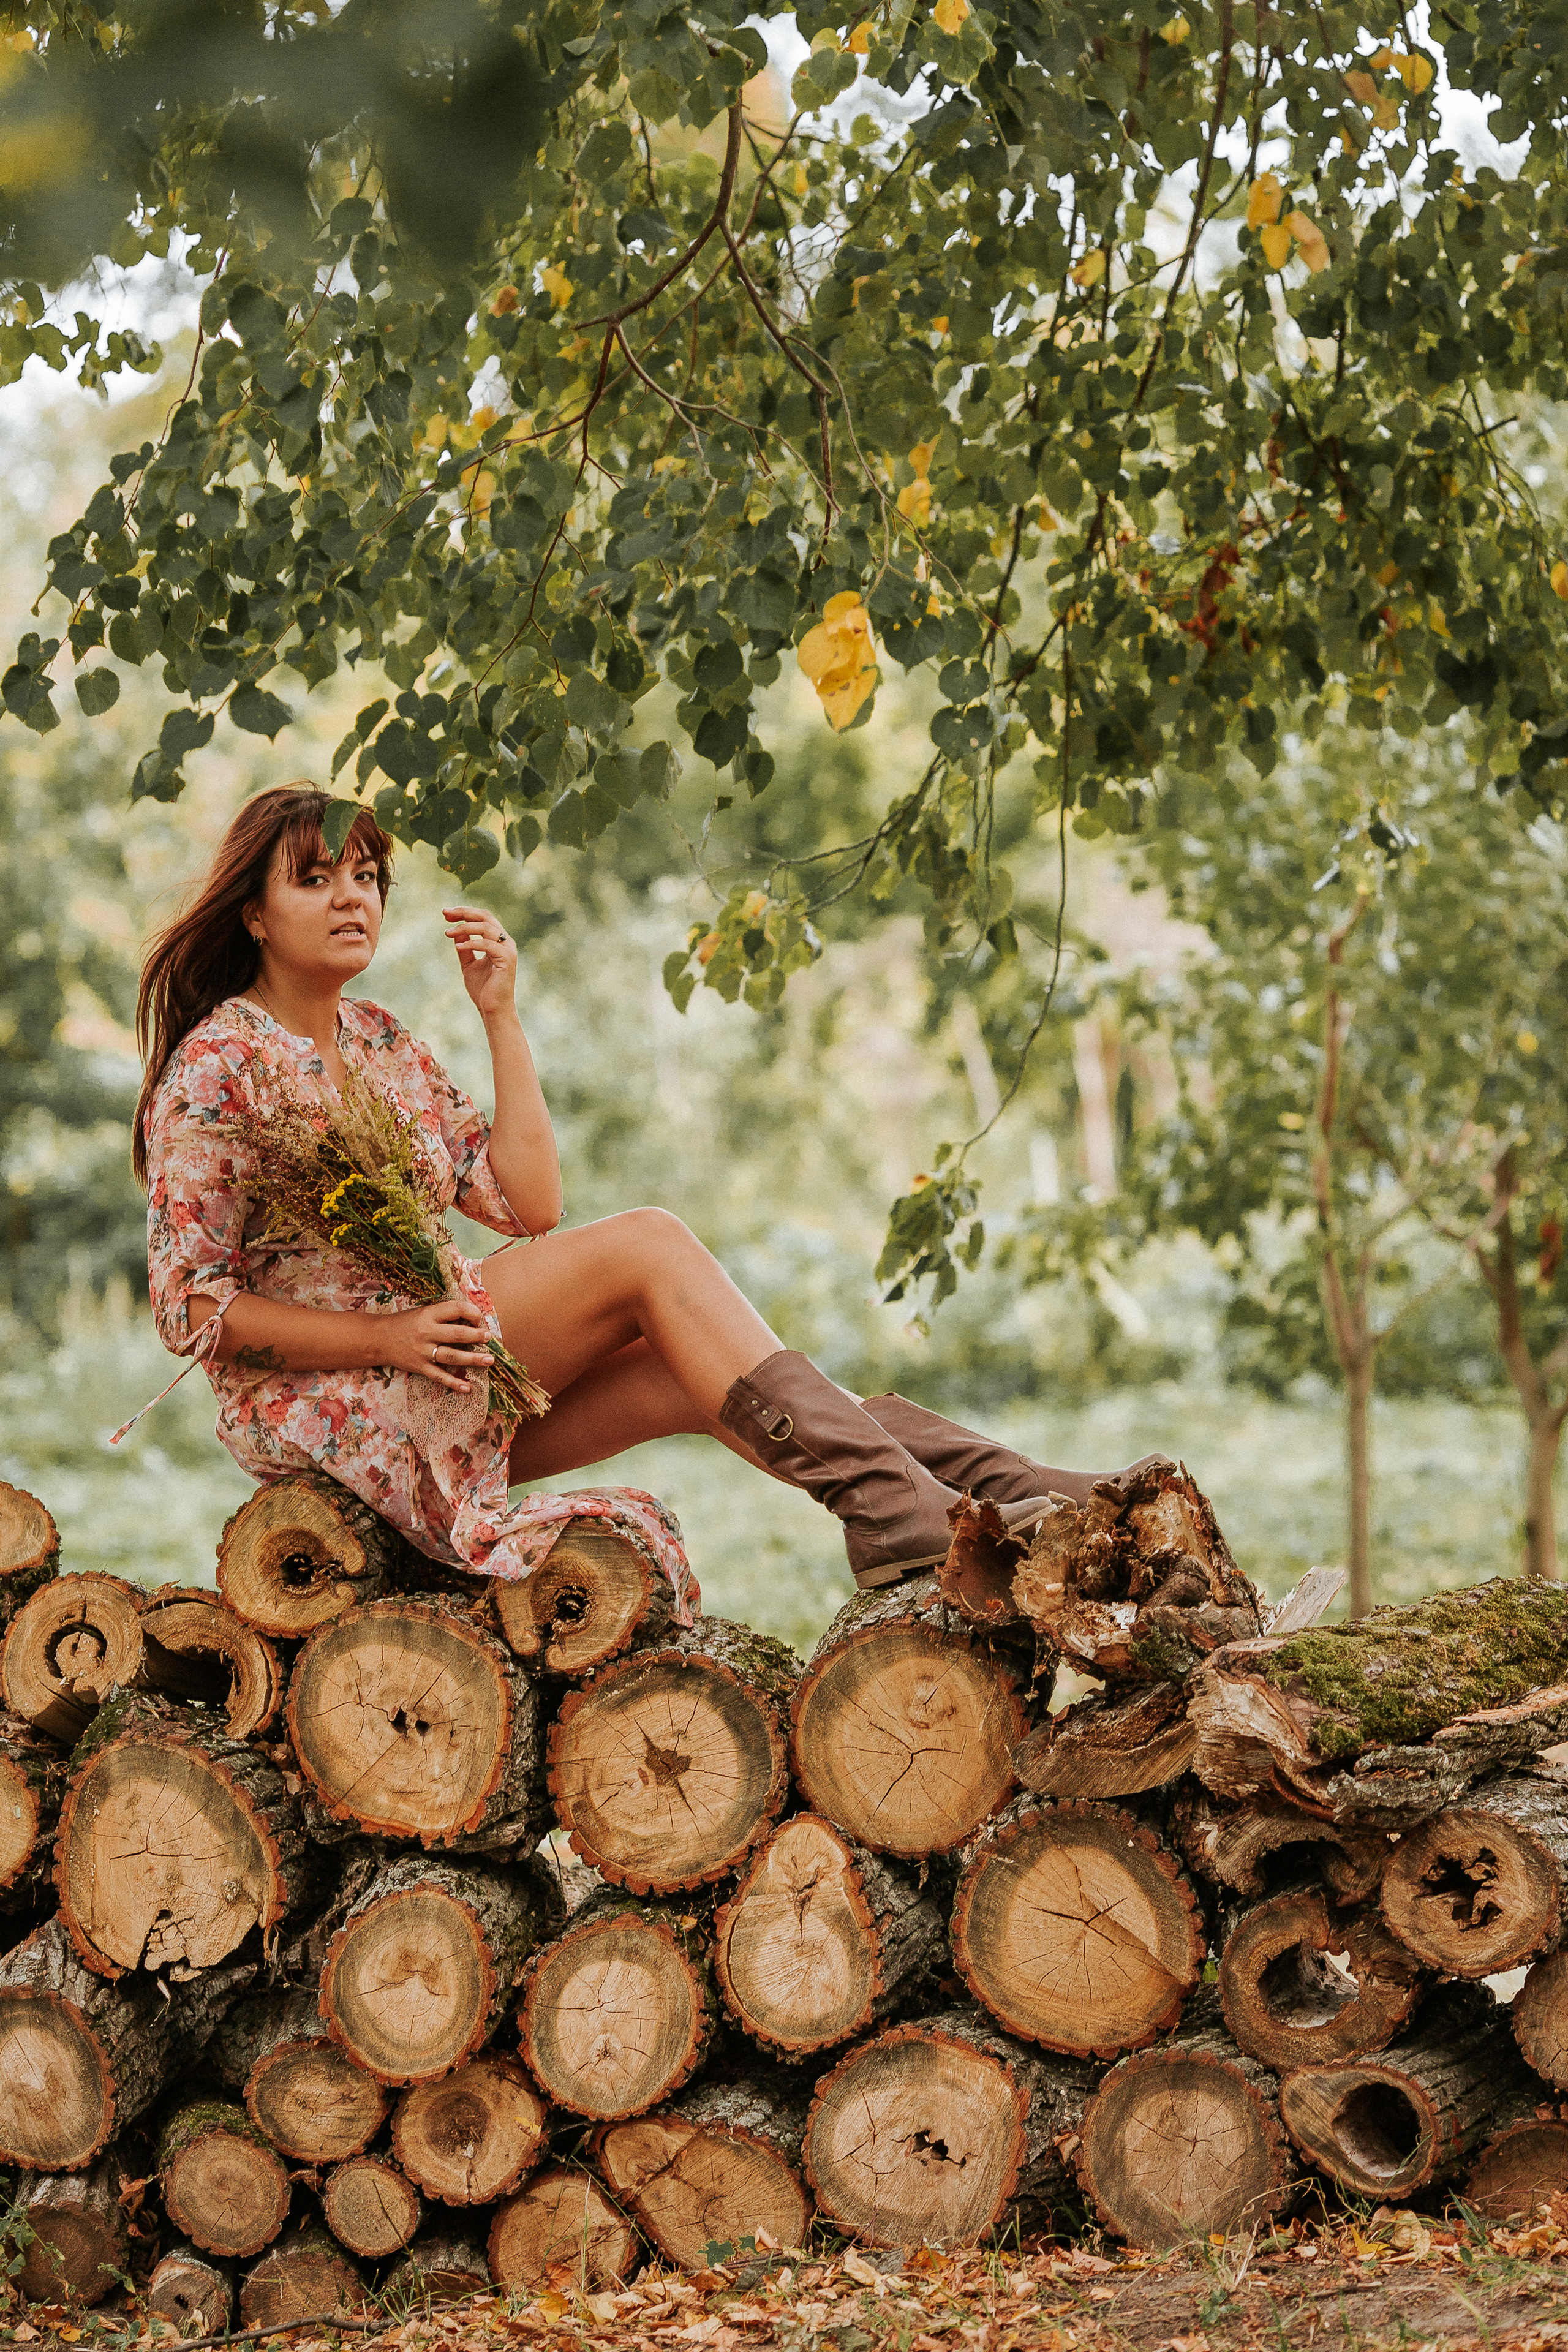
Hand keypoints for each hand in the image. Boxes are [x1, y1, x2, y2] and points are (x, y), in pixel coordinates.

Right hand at [379, 1297, 492, 1392]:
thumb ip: (444, 1315)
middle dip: (477, 1336)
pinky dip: (454, 1383)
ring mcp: (423, 1351)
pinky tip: (467, 1387)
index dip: (472, 1313)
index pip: (456, 1309)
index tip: (479, 1320)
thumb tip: (472, 1319)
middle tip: (489, 1338)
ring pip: (452, 1356)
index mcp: (429, 1314)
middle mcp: (427, 1332)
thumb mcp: (423, 1312)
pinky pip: (439, 1376)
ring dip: (472, 1359)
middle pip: (458, 1334)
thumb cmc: (405, 1323)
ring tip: (489, 1360)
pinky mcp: (419, 1367)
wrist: (378, 1339)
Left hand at [444, 903, 518, 1023]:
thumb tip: (456, 931)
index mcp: (498, 941)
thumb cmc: (483, 990)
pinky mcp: (507, 959)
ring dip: (464, 928)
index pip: (482, 918)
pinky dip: (471, 944)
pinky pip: (488, 944)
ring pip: (486, 927)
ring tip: (448, 933)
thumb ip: (465, 947)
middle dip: (463, 912)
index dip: (464, 913)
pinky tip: (457, 947)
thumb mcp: (468, 964)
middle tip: (445, 913)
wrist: (493, 1010)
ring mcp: (508, 950)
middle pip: (485, 916)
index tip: (445, 914)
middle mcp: (506, 942)